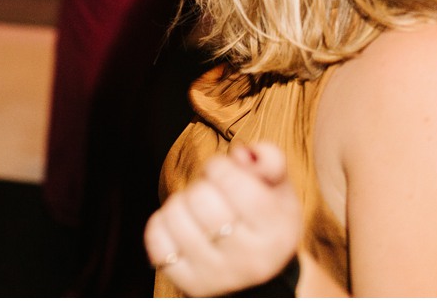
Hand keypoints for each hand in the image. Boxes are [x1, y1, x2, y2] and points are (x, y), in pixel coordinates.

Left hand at [145, 142, 302, 294]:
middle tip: (213, 194)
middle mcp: (250, 260)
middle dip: (202, 185)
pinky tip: (181, 227)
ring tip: (197, 211)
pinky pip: (157, 242)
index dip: (220, 166)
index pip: (233, 183)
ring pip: (176, 218)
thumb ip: (270, 159)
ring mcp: (219, 275)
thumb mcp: (279, 187)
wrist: (262, 271)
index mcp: (275, 231)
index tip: (224, 173)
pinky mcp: (191, 283)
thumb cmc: (266, 217)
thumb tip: (245, 154)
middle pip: (202, 201)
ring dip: (181, 203)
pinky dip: (161, 225)